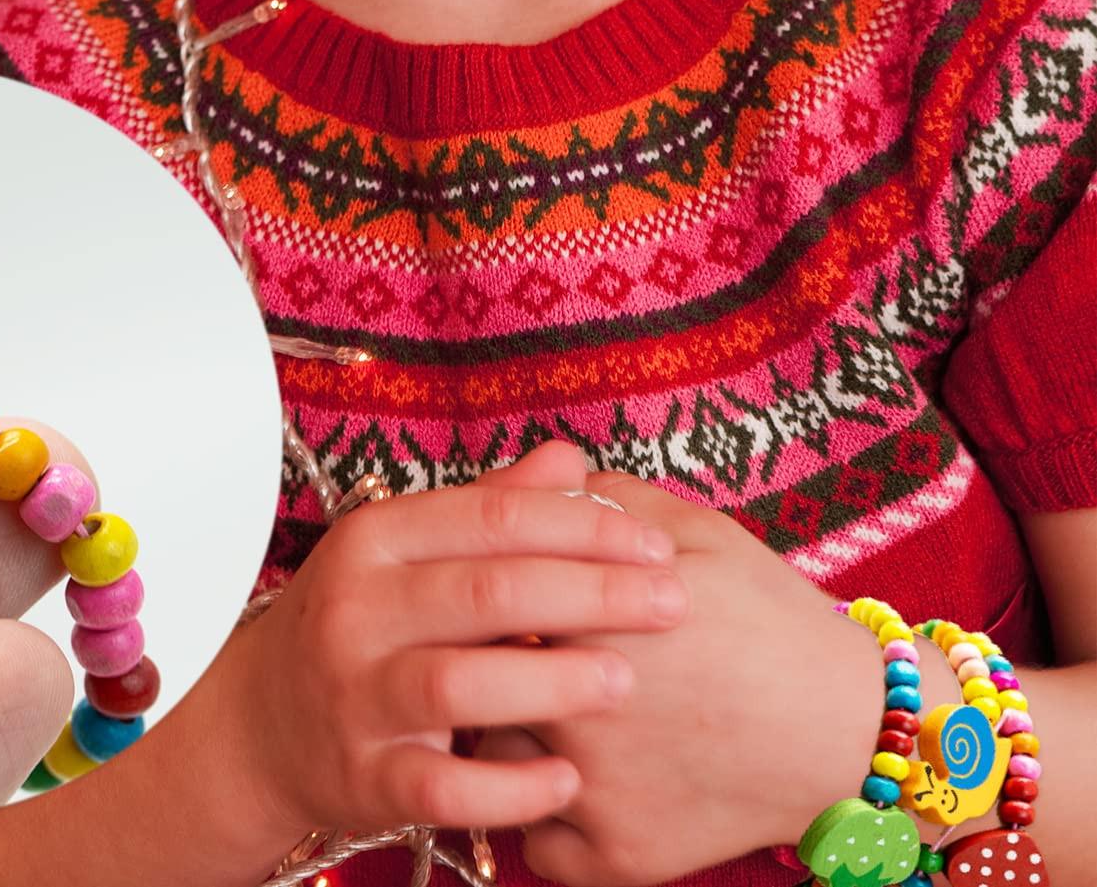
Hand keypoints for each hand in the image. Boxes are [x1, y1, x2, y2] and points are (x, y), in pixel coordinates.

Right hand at [224, 441, 692, 839]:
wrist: (264, 724)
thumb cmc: (363, 623)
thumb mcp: (409, 552)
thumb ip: (491, 509)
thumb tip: (572, 460)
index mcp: (375, 539)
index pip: (491, 519)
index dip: (581, 527)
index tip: (656, 544)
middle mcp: (357, 608)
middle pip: (486, 591)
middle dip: (592, 595)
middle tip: (673, 604)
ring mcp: (353, 694)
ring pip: (460, 684)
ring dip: (551, 682)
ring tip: (625, 682)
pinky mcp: (361, 776)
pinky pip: (441, 788)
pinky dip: (509, 787)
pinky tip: (569, 780)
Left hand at [474, 470, 878, 886]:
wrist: (851, 727)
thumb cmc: (770, 617)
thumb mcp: (692, 531)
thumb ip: (599, 500)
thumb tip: (536, 476)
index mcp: (585, 618)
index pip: (480, 598)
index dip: (485, 588)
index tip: (497, 585)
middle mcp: (577, 710)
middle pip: (472, 677)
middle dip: (482, 657)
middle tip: (512, 646)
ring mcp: (595, 792)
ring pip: (494, 759)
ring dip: (508, 732)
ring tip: (550, 706)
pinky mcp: (618, 857)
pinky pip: (538, 841)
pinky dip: (548, 814)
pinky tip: (578, 776)